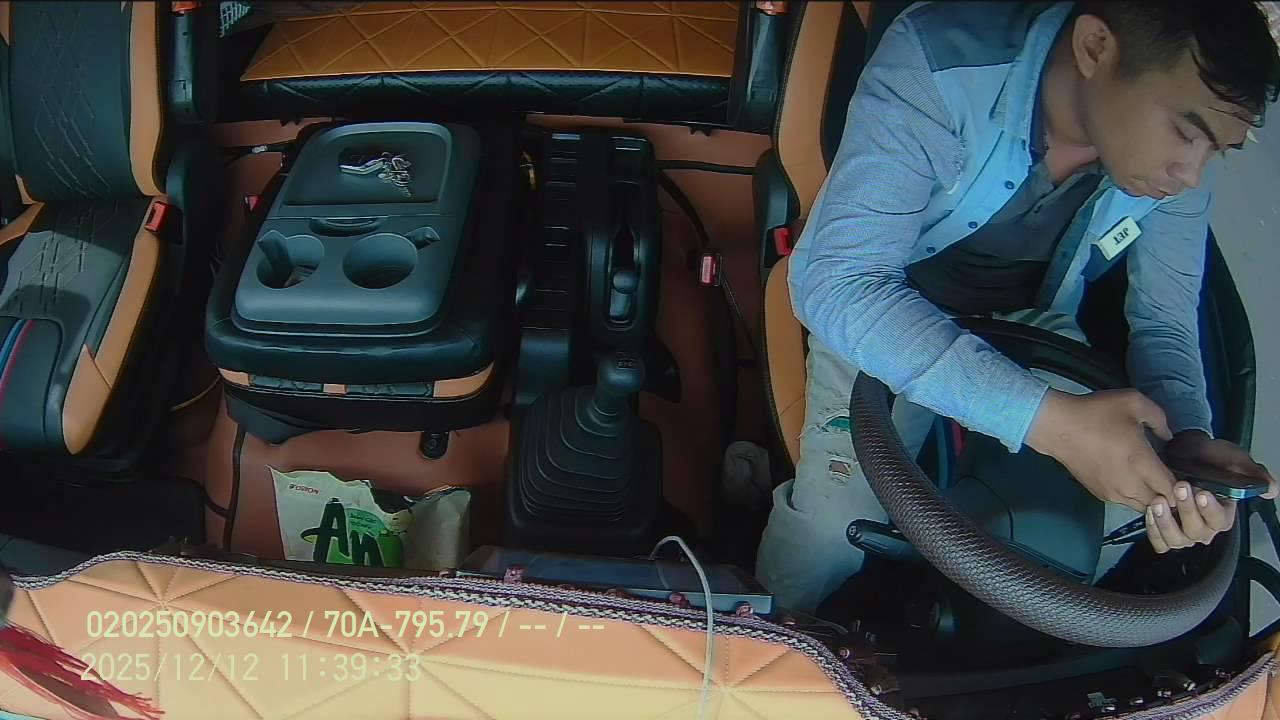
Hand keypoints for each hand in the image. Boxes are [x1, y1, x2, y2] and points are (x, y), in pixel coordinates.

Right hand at [1026, 388, 1176, 511]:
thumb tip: (1168, 437)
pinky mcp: (1100, 494)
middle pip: (1162, 505)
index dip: (1186, 488)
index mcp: (1141, 463)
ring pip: (1144, 508)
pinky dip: (1135, 497)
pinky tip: (1133, 480)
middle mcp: (1130, 485)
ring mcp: (1113, 493)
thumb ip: (1160, 419)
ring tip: (1153, 482)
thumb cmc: (1096, 413)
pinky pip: (1126, 503)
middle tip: (1173, 479)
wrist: (1057, 427)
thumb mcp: (1134, 402)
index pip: (1175, 491)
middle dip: (1171, 496)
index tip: (1187, 477)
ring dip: (1152, 499)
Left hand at [1138, 430, 1275, 552]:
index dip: (1210, 510)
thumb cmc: (1211, 459)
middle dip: (1186, 510)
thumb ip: (1253, 473)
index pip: (1220, 521)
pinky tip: (1150, 511)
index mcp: (1223, 514)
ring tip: (1159, 501)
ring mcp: (1184, 531)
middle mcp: (1205, 527)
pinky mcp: (1165, 530)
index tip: (1202, 493)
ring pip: (1177, 540)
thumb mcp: (1235, 460)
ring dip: (1166, 523)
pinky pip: (1160, 541)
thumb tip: (1271, 488)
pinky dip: (1154, 530)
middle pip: (1197, 531)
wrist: (1187, 452)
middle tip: (1179, 487)